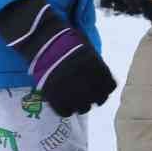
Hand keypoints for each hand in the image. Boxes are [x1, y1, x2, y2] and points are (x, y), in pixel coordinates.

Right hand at [0, 0, 116, 116]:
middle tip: (87, 97)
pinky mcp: (55, 95)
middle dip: (94, 100)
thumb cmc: (65, 39)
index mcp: (97, 68)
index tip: (100, 91)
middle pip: (99, 100)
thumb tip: (100, 78)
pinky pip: (65, 112)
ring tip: (74, 101)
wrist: (42, 38)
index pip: (109, 87)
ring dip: (80, 106)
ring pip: (83, 109)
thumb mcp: (88, 48)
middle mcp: (87, 80)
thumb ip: (96, 64)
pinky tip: (63, 106)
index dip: (105, 91)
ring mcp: (71, 89)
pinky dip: (65, 110)